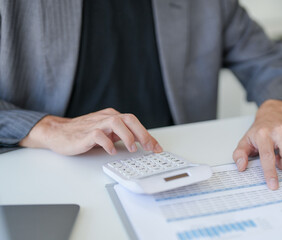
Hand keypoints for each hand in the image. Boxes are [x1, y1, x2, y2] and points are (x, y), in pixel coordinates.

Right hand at [19, 108, 162, 154]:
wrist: (58, 132)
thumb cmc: (83, 133)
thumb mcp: (107, 133)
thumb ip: (122, 136)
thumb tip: (142, 143)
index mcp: (112, 116)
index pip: (135, 123)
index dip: (148, 135)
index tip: (156, 148)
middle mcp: (106, 117)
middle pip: (129, 119)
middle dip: (142, 134)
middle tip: (149, 148)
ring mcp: (96, 124)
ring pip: (117, 122)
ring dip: (127, 136)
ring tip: (132, 149)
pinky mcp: (85, 133)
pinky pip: (99, 135)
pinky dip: (108, 143)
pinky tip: (111, 151)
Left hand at [232, 100, 281, 189]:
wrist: (272, 113)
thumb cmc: (259, 130)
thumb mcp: (245, 141)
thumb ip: (239, 155)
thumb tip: (241, 166)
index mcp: (263, 134)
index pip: (267, 156)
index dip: (270, 173)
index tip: (273, 185)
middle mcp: (280, 130)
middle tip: (278, 159)